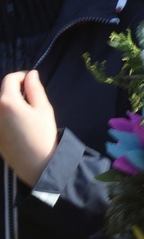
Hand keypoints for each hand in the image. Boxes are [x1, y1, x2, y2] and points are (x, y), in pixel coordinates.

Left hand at [0, 71, 57, 185]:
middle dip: (16, 89)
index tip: (33, 80)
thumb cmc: (42, 135)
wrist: (36, 164)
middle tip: (32, 97)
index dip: (22, 76)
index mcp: (7, 102)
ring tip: (26, 111)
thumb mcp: (44, 109)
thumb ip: (35, 89)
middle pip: (3, 92)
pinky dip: (7, 114)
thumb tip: (31, 74)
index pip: (10, 79)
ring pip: (1, 105)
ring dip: (11, 102)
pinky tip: (20, 124)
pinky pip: (0, 117)